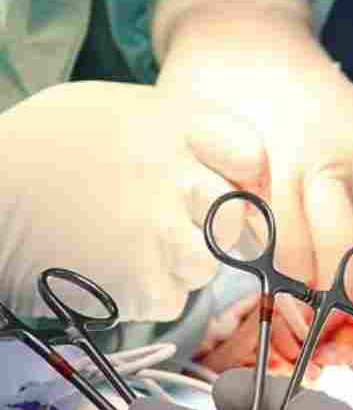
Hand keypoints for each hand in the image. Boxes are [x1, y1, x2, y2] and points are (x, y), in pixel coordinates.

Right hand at [0, 81, 263, 321]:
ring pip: (206, 265)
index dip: (243, 178)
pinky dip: (146, 292)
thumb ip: (180, 131)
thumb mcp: (115, 111)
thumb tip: (236, 162)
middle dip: (210, 227)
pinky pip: (172, 298)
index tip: (220, 187)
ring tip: (127, 244)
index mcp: (173, 127)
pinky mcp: (143, 285)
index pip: (251, 156)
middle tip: (165, 223)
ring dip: (177, 264)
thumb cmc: (43, 150)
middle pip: (235, 219)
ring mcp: (161, 234)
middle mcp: (176, 178)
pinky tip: (107, 267)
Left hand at [157, 6, 352, 356]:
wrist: (250, 26)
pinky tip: (336, 240)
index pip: (296, 245)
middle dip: (328, 289)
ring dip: (343, 261)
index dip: (292, 288)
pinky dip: (352, 222)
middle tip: (316, 327)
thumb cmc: (208, 86)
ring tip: (328, 295)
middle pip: (342, 243)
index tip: (290, 323)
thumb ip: (221, 196)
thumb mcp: (193, 139)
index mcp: (286, 153)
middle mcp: (336, 148)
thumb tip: (255, 257)